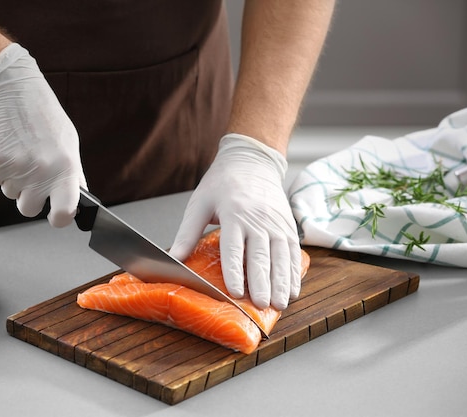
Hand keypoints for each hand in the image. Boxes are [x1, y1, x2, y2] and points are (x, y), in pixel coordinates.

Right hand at [0, 43, 86, 226]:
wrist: (11, 87)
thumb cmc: (44, 116)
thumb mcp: (69, 142)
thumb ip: (72, 174)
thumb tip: (76, 202)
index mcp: (65, 168)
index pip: (64, 213)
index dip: (60, 218)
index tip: (58, 215)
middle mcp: (41, 172)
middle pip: (29, 210)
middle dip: (30, 199)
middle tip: (33, 177)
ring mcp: (16, 169)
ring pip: (11, 194)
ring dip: (15, 180)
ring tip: (21, 152)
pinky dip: (0, 169)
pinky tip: (7, 147)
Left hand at [170, 134, 301, 309]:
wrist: (252, 161)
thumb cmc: (222, 183)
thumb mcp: (199, 203)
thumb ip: (187, 233)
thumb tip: (172, 258)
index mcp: (234, 213)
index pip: (234, 248)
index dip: (235, 272)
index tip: (236, 293)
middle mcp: (259, 219)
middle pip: (261, 256)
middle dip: (263, 283)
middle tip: (262, 305)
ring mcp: (277, 223)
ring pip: (281, 257)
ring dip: (282, 282)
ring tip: (280, 304)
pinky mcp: (288, 226)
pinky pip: (293, 252)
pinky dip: (294, 273)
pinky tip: (292, 290)